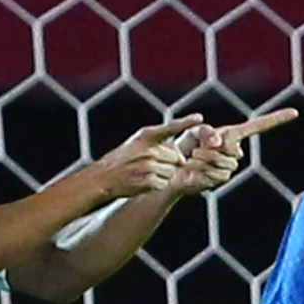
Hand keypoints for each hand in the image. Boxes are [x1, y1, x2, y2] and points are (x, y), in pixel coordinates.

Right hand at [91, 115, 208, 203]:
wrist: (104, 177)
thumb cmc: (124, 160)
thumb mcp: (138, 144)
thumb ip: (160, 145)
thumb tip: (183, 159)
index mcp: (146, 135)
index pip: (170, 127)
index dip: (186, 122)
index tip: (199, 118)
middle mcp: (149, 149)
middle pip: (177, 157)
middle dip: (171, 163)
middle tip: (151, 165)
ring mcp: (148, 165)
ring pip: (172, 172)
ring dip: (164, 175)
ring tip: (146, 173)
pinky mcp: (148, 181)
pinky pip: (164, 184)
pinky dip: (158, 185)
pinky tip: (144, 182)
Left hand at [168, 109, 298, 195]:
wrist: (173, 169)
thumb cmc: (183, 146)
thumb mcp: (193, 132)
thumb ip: (206, 132)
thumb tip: (219, 141)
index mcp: (232, 134)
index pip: (259, 126)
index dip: (276, 119)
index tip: (295, 112)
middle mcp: (235, 150)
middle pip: (234, 147)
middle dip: (213, 147)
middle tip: (197, 148)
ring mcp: (230, 166)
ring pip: (225, 162)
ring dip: (204, 158)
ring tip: (193, 158)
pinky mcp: (221, 179)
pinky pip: (216, 173)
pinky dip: (201, 169)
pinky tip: (192, 169)